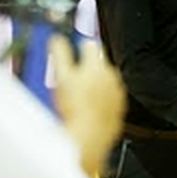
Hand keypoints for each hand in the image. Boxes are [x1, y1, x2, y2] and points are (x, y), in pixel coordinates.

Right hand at [51, 37, 124, 174]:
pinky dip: (100, 102)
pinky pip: (109, 100)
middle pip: (98, 64)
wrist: (89, 137)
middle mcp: (112, 76)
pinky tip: (87, 110)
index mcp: (97, 64)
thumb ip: (59, 53)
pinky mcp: (119, 109)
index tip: (71, 51)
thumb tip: (57, 39)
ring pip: (104, 82)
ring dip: (93, 85)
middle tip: (70, 81)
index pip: (89, 44)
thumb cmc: (75, 109)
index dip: (77, 46)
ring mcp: (117, 93)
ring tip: (78, 98)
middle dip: (85, 68)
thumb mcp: (61, 77)